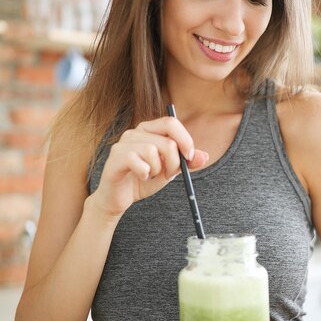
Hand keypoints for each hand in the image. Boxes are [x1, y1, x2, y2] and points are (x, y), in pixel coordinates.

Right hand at [90, 117, 208, 219]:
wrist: (119, 198)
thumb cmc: (143, 179)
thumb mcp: (169, 170)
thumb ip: (186, 162)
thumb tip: (204, 156)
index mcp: (149, 130)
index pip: (171, 123)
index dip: (184, 139)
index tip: (189, 157)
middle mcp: (134, 132)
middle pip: (167, 141)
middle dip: (174, 162)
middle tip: (169, 174)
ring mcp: (123, 143)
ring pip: (152, 150)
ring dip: (158, 170)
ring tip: (151, 175)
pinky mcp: (115, 157)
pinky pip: (138, 162)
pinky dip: (145, 173)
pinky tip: (141, 177)